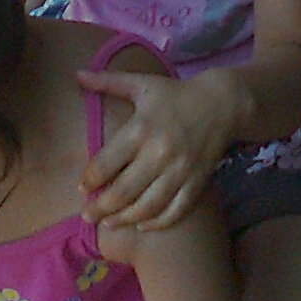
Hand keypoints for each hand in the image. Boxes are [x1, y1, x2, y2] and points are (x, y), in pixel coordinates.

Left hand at [79, 70, 233, 228]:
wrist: (222, 103)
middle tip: (88, 216)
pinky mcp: (196, 182)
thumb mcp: (142, 84)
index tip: (82, 188)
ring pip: (146, 207)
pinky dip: (157, 224)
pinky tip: (143, 226)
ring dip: (124, 220)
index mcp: (140, 129)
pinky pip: (175, 211)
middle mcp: (158, 153)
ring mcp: (179, 171)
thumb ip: (108, 82)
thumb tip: (77, 74)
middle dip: (100, 208)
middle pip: (121, 192)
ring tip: (110, 224)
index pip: (105, 164)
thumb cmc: (175, 94)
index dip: (89, 180)